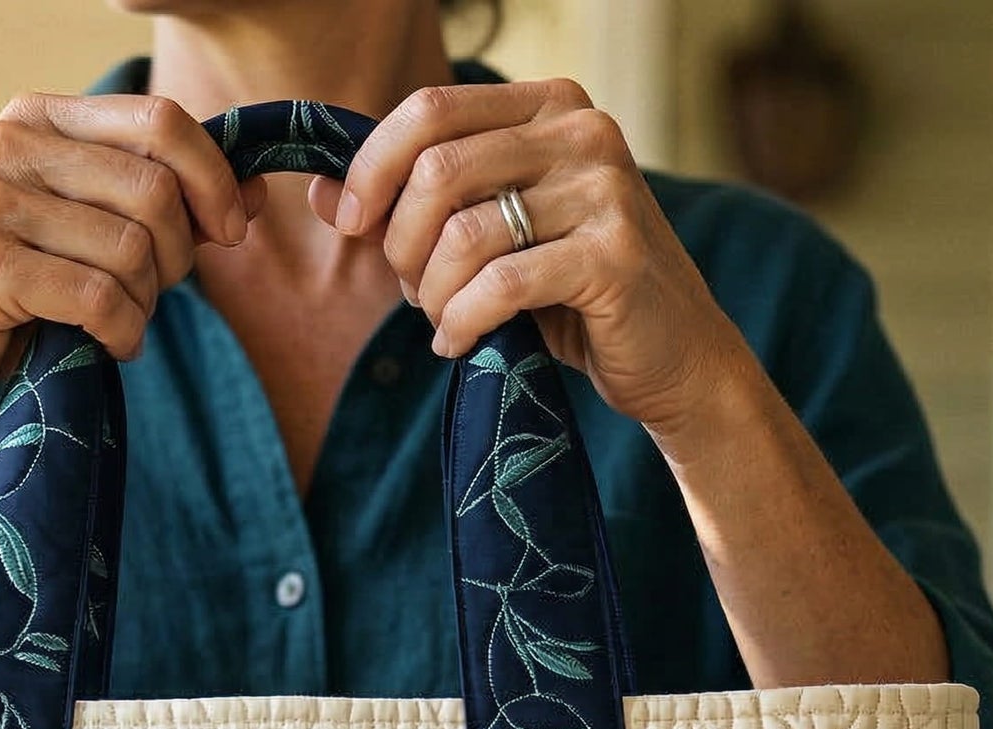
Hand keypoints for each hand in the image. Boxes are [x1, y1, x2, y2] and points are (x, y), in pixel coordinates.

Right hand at [0, 93, 260, 442]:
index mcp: (34, 118)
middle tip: (154, 296)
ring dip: (146, 304)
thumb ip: (154, 202)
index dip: (213, 178)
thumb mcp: (78, 233)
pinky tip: (109, 347)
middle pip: (155, 190)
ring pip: (132, 248)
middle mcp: (8, 145)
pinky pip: (100, 299)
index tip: (232, 231)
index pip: (159, 120)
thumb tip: (252, 193)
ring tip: (120, 325)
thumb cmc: (6, 300)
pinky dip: (123, 334)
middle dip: (179, 257)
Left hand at [311, 81, 756, 442]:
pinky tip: (460, 344)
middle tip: (411, 292)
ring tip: (442, 321)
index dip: (371, 168)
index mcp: (549, 106)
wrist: (672, 357)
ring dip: (432, 292)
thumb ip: (413, 207)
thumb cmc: (572, 295)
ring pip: (464, 232)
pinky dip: (462, 323)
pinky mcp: (613, 257)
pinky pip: (500, 286)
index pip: (429, 110)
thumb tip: (320, 193)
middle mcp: (582, 130)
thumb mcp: (491, 238)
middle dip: (402, 244)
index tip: (350, 226)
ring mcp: (605, 190)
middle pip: (438, 169)